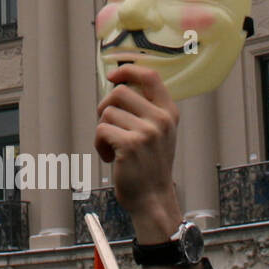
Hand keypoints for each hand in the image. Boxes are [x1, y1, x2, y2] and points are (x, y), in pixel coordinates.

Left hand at [94, 65, 180, 240]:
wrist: (152, 198)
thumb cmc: (149, 165)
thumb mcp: (158, 133)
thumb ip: (145, 110)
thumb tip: (117, 83)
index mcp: (169, 113)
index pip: (150, 76)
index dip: (128, 70)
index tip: (113, 75)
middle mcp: (162, 120)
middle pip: (119, 92)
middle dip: (105, 107)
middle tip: (108, 127)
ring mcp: (147, 132)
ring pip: (107, 112)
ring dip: (102, 130)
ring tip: (112, 147)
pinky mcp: (131, 144)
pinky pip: (101, 130)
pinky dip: (98, 144)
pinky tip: (108, 157)